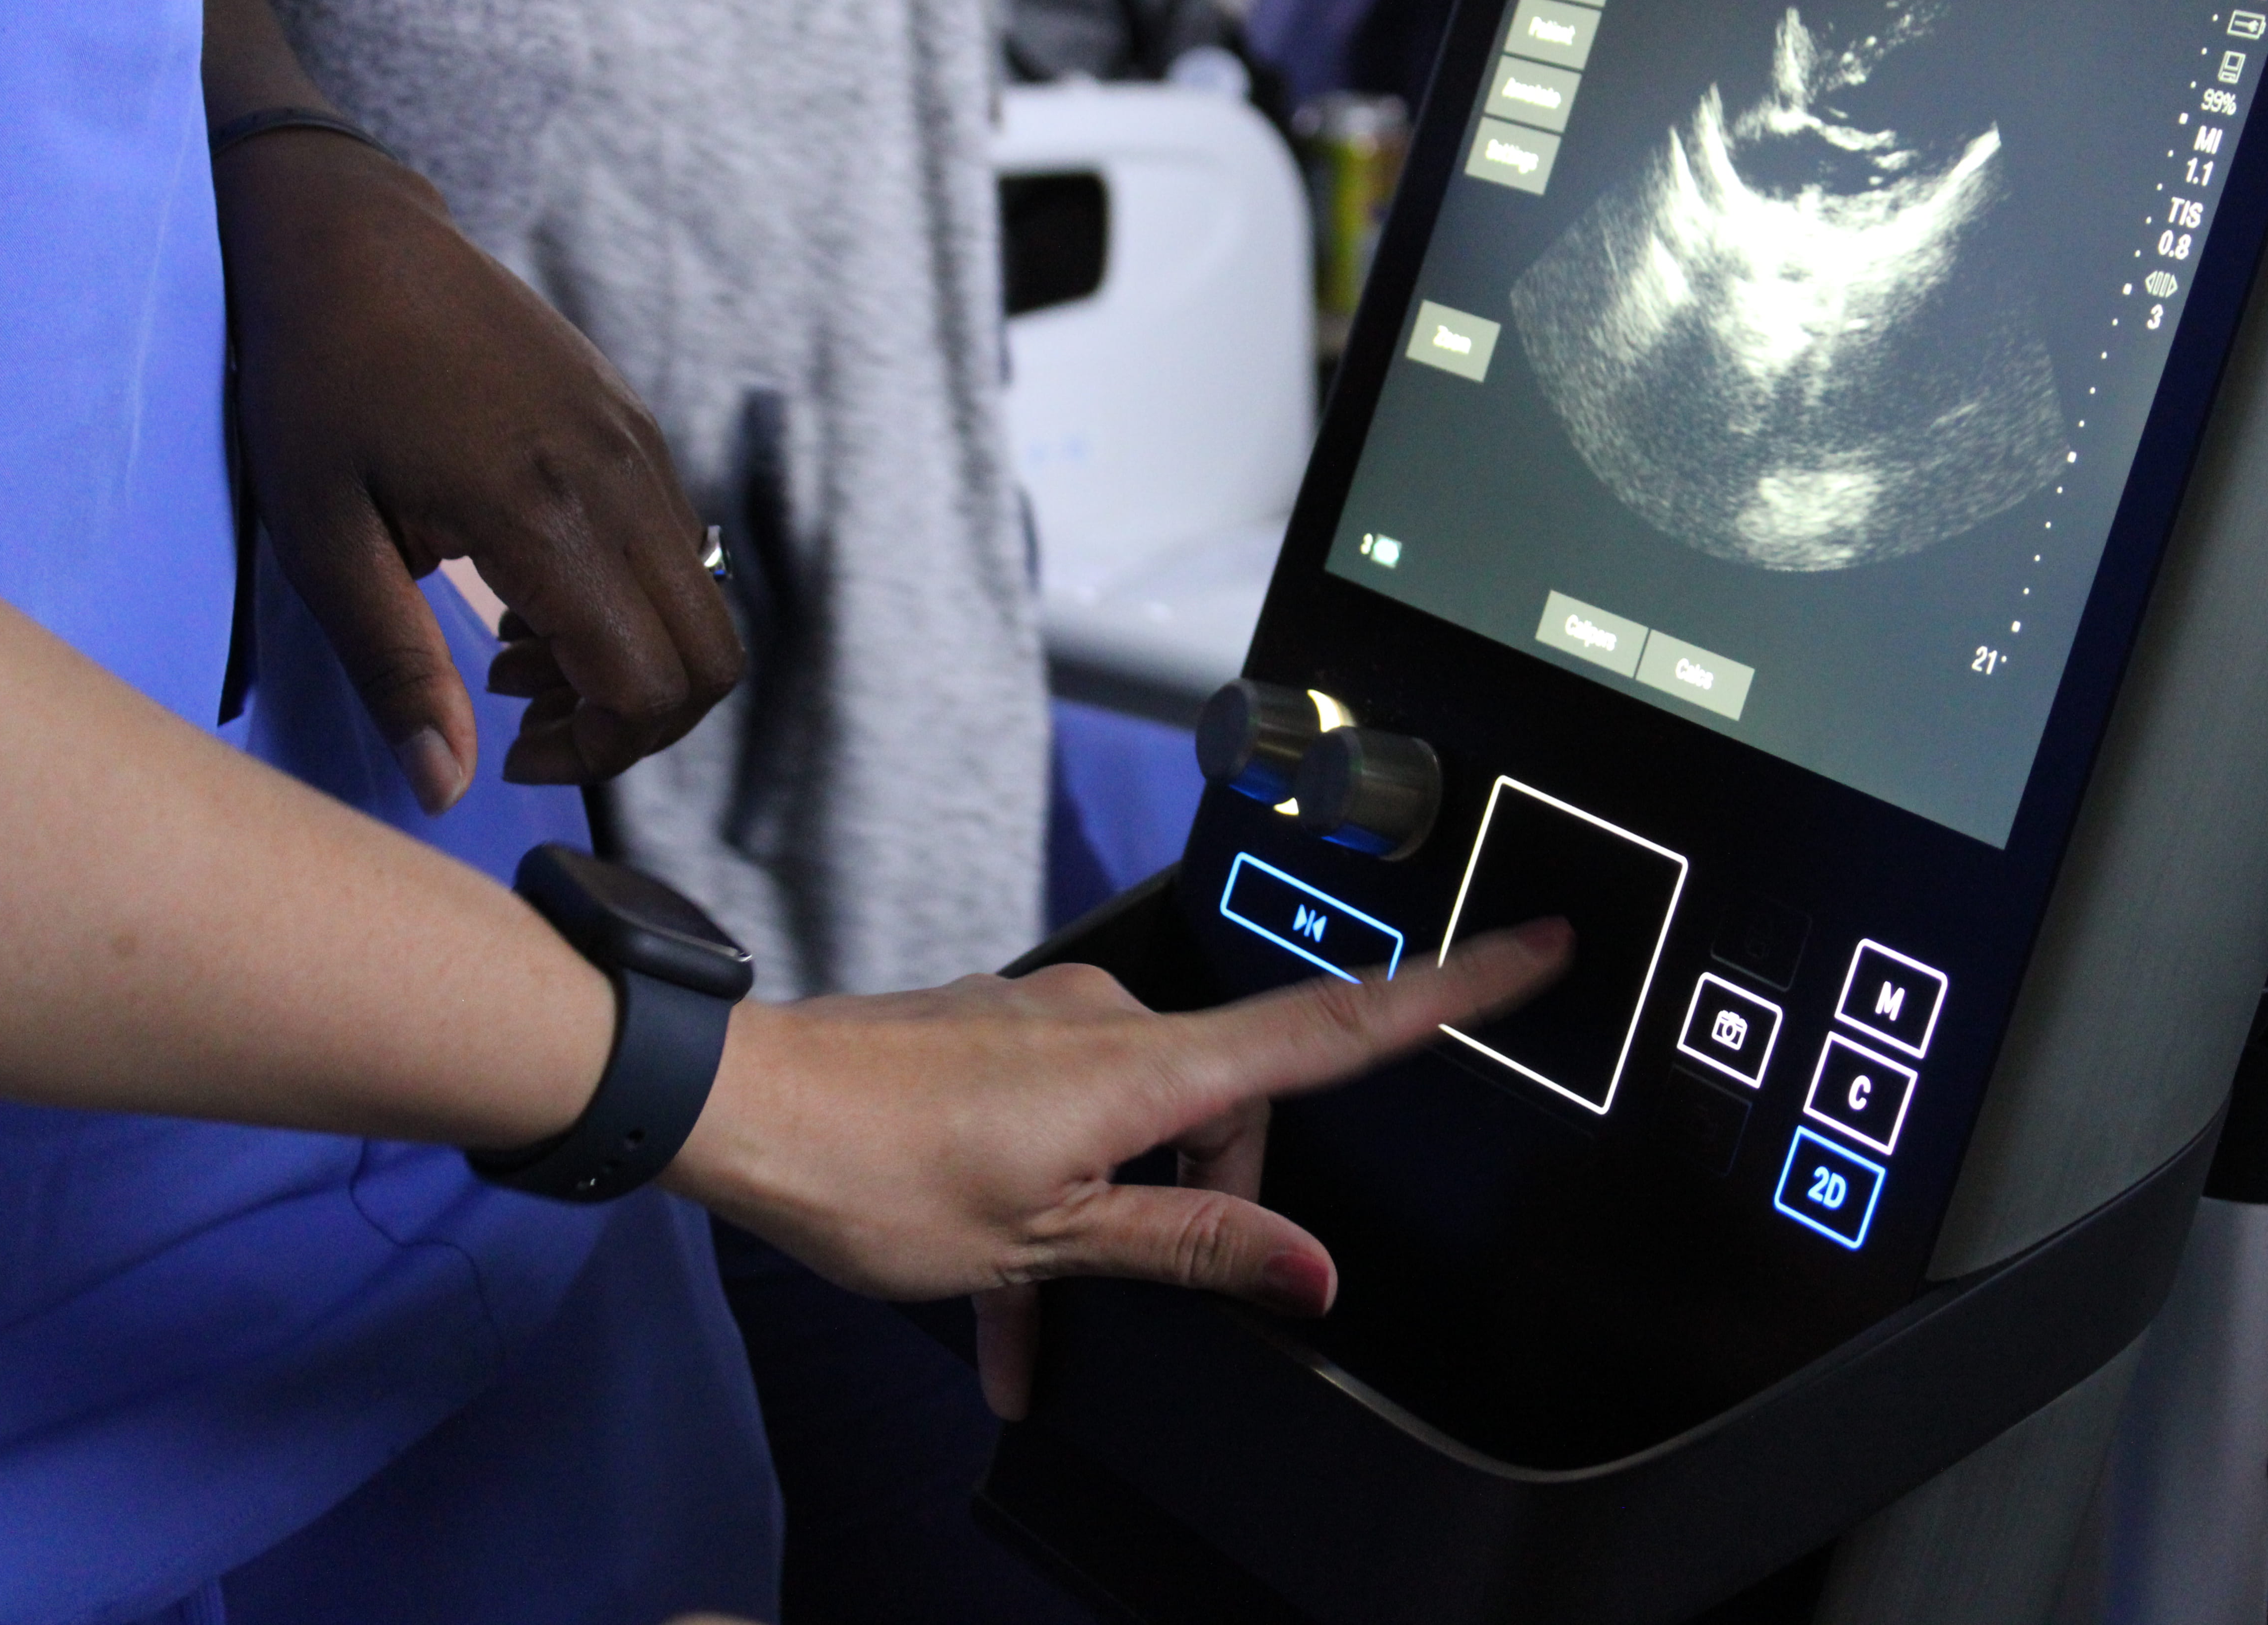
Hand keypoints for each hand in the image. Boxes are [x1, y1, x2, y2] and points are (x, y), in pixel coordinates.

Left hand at [214, 133, 743, 810]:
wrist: (352, 236)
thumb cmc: (315, 378)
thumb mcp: (322, 537)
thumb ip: (395, 666)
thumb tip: (448, 788)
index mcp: (541, 511)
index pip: (647, 680)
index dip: (599, 749)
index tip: (511, 753)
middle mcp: (617, 477)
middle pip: (709, 658)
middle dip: (636, 724)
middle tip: (527, 725)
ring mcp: (638, 446)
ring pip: (702, 606)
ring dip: (628, 661)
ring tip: (512, 655)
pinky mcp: (634, 426)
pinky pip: (677, 548)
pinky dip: (628, 602)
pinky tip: (530, 589)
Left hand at [667, 918, 1570, 1416]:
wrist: (732, 1102)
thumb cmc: (867, 1166)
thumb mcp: (1043, 1240)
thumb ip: (1188, 1245)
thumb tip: (1303, 1268)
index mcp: (1145, 1066)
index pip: (1333, 1026)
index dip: (1448, 990)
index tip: (1535, 946)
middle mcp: (1112, 1024)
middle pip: (1224, 1114)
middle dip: (1199, 1206)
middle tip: (1116, 1293)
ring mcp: (1053, 1025)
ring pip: (1137, 1131)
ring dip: (1105, 1225)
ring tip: (1025, 1322)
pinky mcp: (1003, 1037)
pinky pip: (1069, 1121)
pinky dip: (1051, 1203)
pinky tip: (994, 1299)